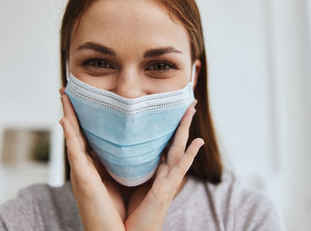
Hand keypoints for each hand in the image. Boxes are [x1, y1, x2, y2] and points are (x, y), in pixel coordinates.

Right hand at [59, 88, 125, 230]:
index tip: (86, 97)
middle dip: (73, 111)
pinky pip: (75, 154)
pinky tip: (64, 120)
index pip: (92, 135)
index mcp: (98, 166)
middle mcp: (88, 167)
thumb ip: (128, 164)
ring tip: (64, 95)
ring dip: (68, 116)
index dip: (87, 117)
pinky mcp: (83, 181)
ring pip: (73, 138)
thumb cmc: (122, 213)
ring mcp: (83, 173)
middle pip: (79, 133)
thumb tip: (136, 147)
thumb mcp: (129, 182)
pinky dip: (69, 136)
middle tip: (67, 89)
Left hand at [124, 100, 203, 230]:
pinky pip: (180, 169)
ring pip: (179, 148)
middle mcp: (163, 172)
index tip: (169, 107)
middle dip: (181, 120)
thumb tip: (112, 143)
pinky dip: (190, 155)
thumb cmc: (125, 211)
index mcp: (154, 169)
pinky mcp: (166, 191)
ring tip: (192, 108)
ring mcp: (167, 181)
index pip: (163, 141)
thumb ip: (123, 163)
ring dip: (186, 128)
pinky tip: (198, 142)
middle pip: (174, 140)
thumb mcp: (122, 180)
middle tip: (188, 100)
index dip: (167, 124)